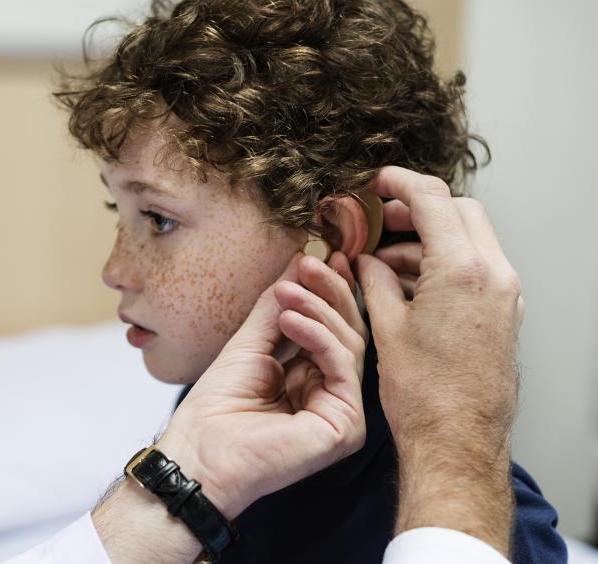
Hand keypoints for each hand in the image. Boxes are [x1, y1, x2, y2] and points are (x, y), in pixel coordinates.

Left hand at [92, 251, 366, 563]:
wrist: (199, 453)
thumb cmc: (216, 408)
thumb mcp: (250, 343)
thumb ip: (277, 306)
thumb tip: (298, 261)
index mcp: (312, 378)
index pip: (333, 327)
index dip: (330, 290)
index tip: (322, 255)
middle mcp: (332, 394)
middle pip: (349, 332)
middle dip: (330, 292)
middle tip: (309, 264)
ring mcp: (341, 412)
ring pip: (350, 344)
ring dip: (319, 309)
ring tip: (286, 293)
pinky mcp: (344, 426)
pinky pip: (342, 368)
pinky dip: (319, 337)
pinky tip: (291, 319)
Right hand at [355, 166, 520, 554]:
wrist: (457, 442)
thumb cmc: (424, 395)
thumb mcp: (387, 327)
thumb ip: (376, 280)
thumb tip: (366, 260)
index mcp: (464, 270)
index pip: (433, 200)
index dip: (399, 184)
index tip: (377, 183)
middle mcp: (494, 276)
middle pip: (459, 212)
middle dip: (416, 209)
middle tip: (378, 221)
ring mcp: (505, 296)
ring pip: (470, 240)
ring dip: (428, 241)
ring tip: (384, 263)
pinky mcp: (504, 315)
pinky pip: (477, 269)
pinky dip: (445, 264)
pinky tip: (410, 285)